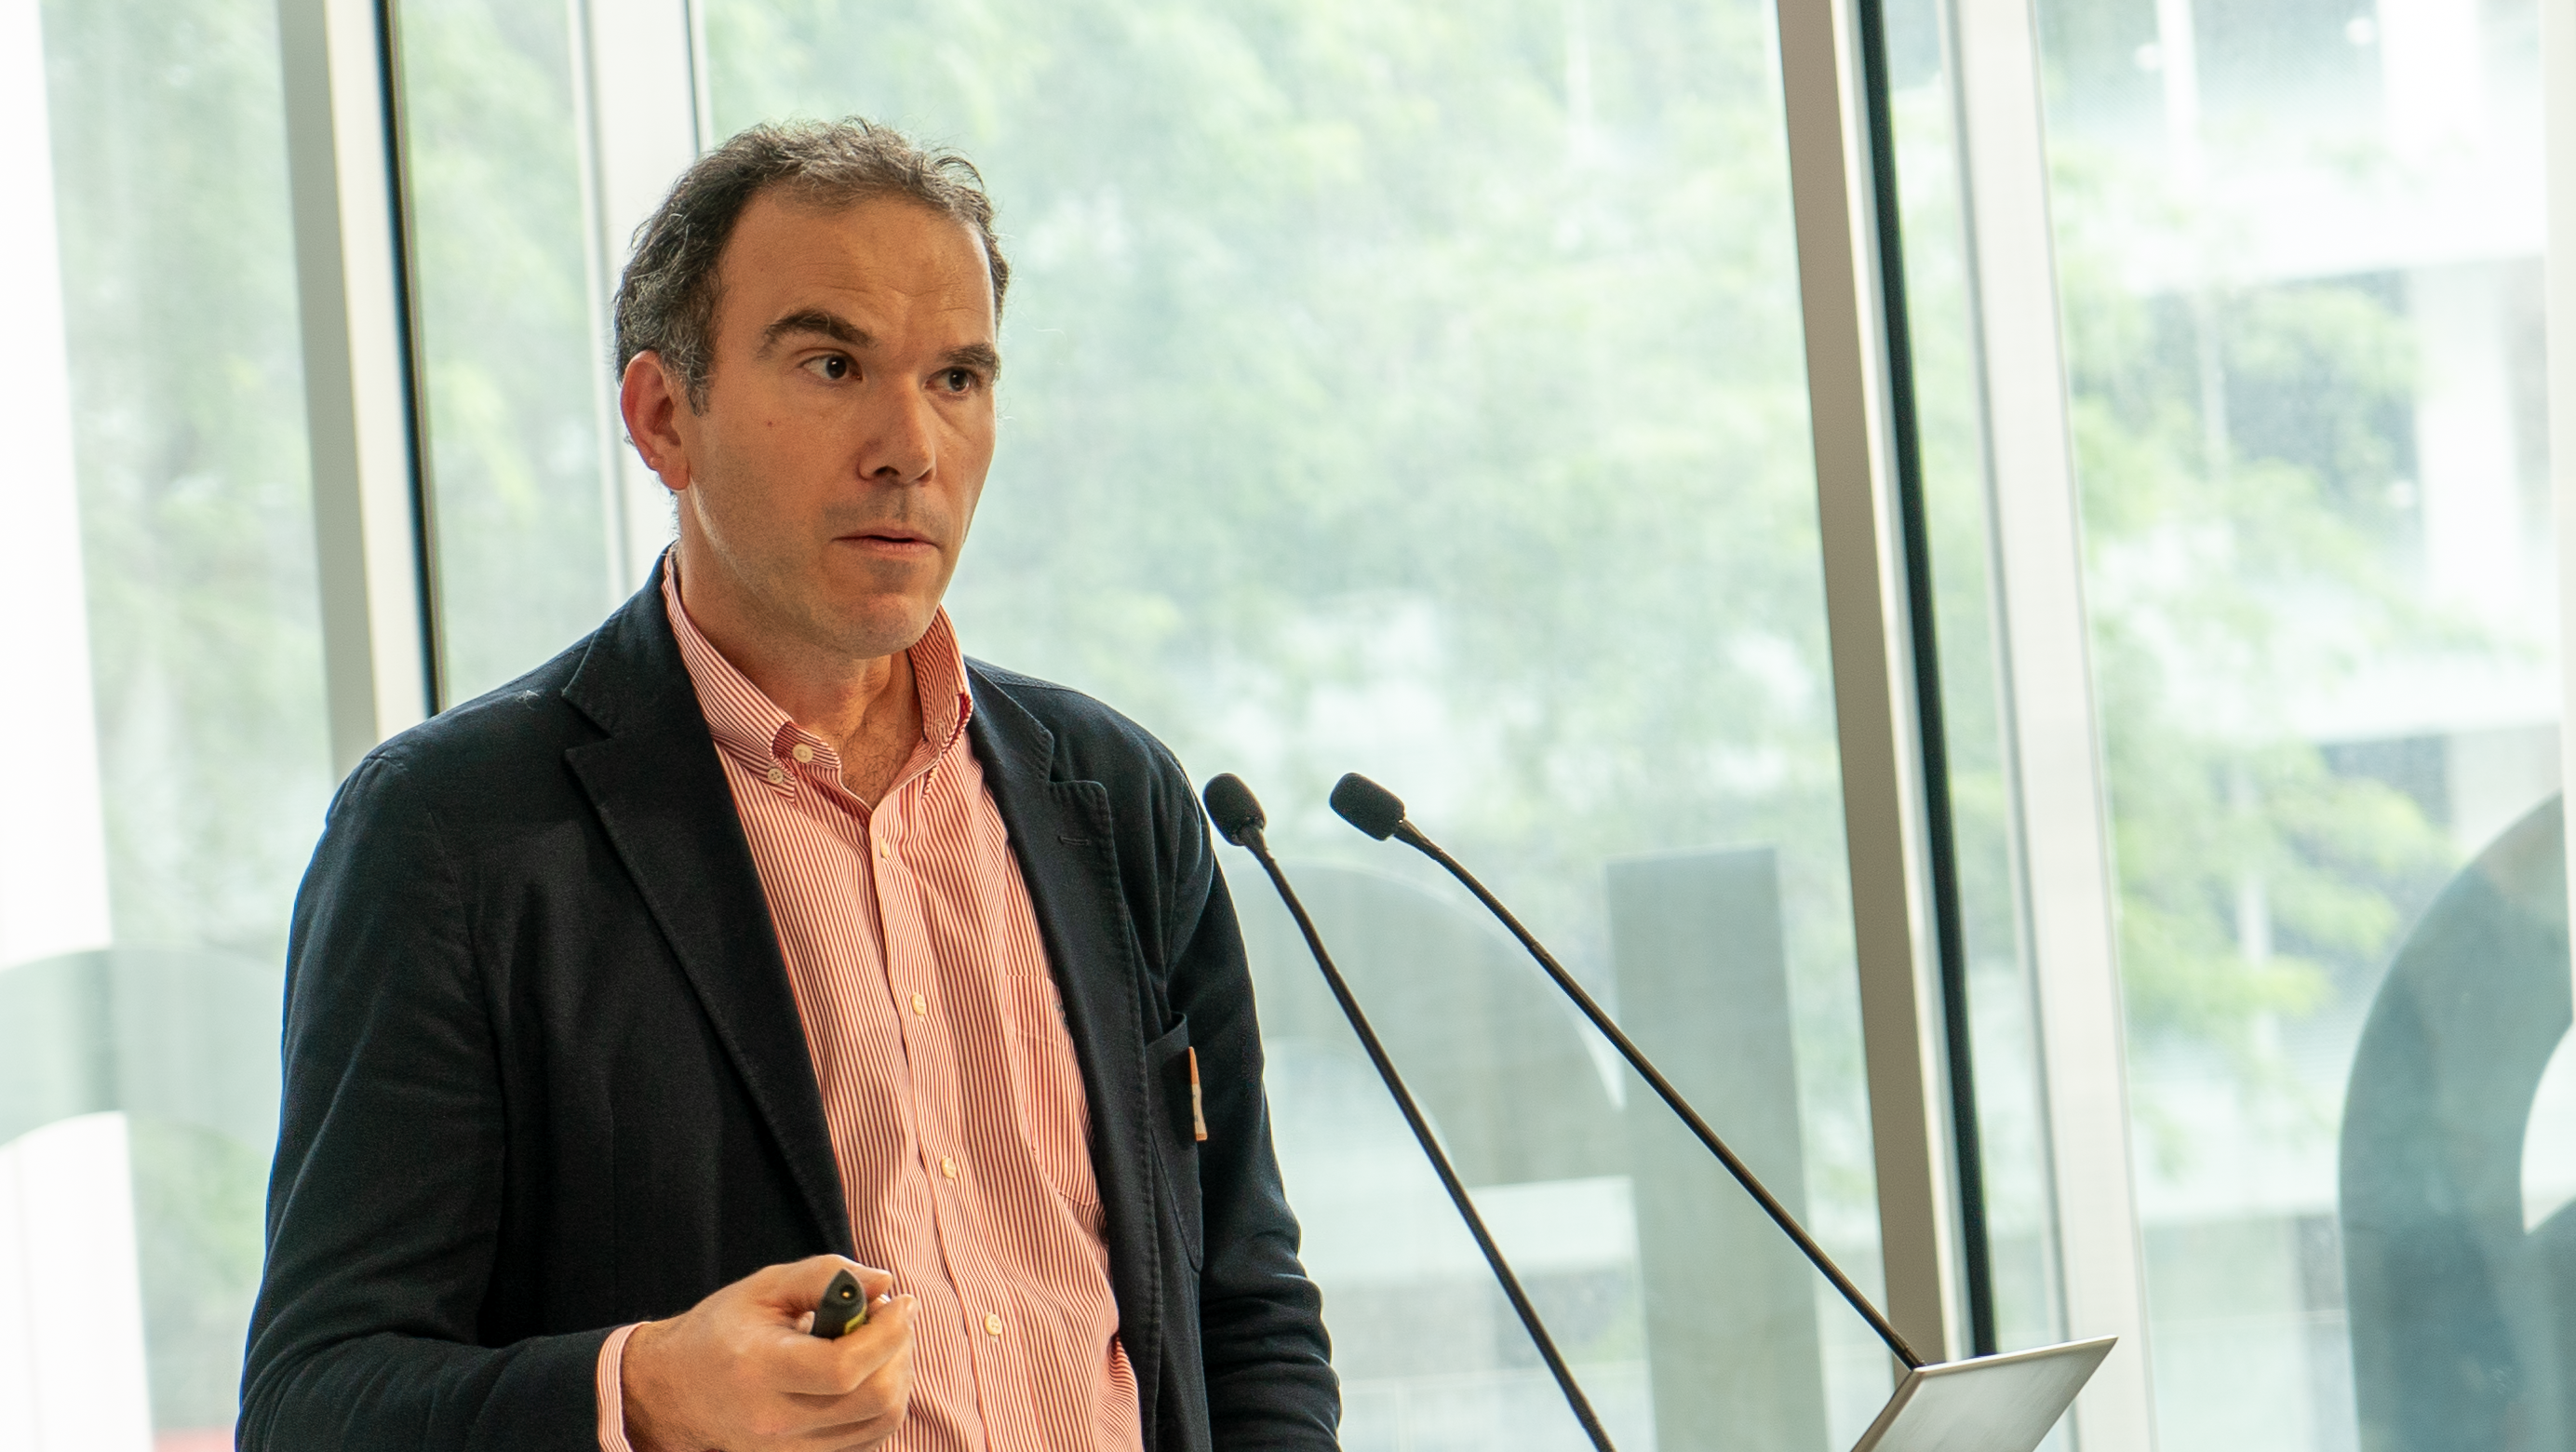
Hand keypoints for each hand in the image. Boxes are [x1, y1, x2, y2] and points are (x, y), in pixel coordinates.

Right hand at [623, 1255, 915, 1451]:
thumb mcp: (765, 1287)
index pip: (843, 1368)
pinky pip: (868, 1439)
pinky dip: (884, 1403)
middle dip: (900, 1351)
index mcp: (759, 1371)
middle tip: (892, 1317)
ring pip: (880, 1424)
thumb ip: (826, 1276)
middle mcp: (774, 1421)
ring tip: (880, 1341)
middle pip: (874, 1401)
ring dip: (898, 1376)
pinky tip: (868, 1371)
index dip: (888, 1334)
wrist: (675, 1391)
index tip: (901, 1302)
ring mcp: (788, 1451)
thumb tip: (885, 1283)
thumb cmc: (722, 1331)